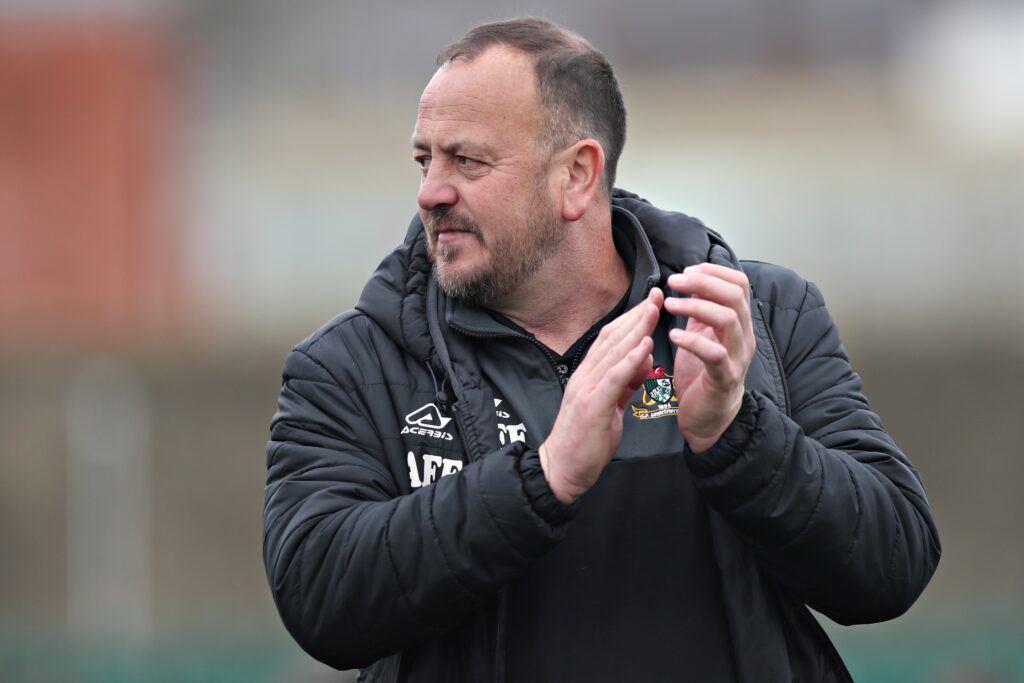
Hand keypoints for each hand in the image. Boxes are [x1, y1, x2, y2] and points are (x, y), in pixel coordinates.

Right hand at [540, 288, 662, 502]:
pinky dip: (630, 359)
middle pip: (612, 338)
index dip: (630, 318)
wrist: (562, 470)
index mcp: (588, 375)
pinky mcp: (592, 406)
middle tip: (656, 294)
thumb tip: (642, 362)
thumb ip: (624, 383)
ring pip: (613, 352)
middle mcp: (585, 376)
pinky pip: (614, 377)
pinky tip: (645, 345)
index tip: (650, 301)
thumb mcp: (609, 407)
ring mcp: (586, 389)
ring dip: (636, 329)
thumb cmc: (585, 441)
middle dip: (637, 315)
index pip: (610, 339)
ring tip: (654, 310)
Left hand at [664, 264, 754, 452]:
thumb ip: (701, 309)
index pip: (739, 284)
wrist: (709, 418)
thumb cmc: (702, 374)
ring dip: (695, 306)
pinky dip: (692, 340)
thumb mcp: (702, 334)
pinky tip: (673, 336)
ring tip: (669, 305)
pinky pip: (714, 354)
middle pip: (735, 296)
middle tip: (674, 282)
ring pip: (728, 319)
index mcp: (739, 323)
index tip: (687, 270)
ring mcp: (737, 357)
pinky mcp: (724, 378)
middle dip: (703, 282)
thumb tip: (692, 279)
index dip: (714, 271)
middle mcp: (744, 337)